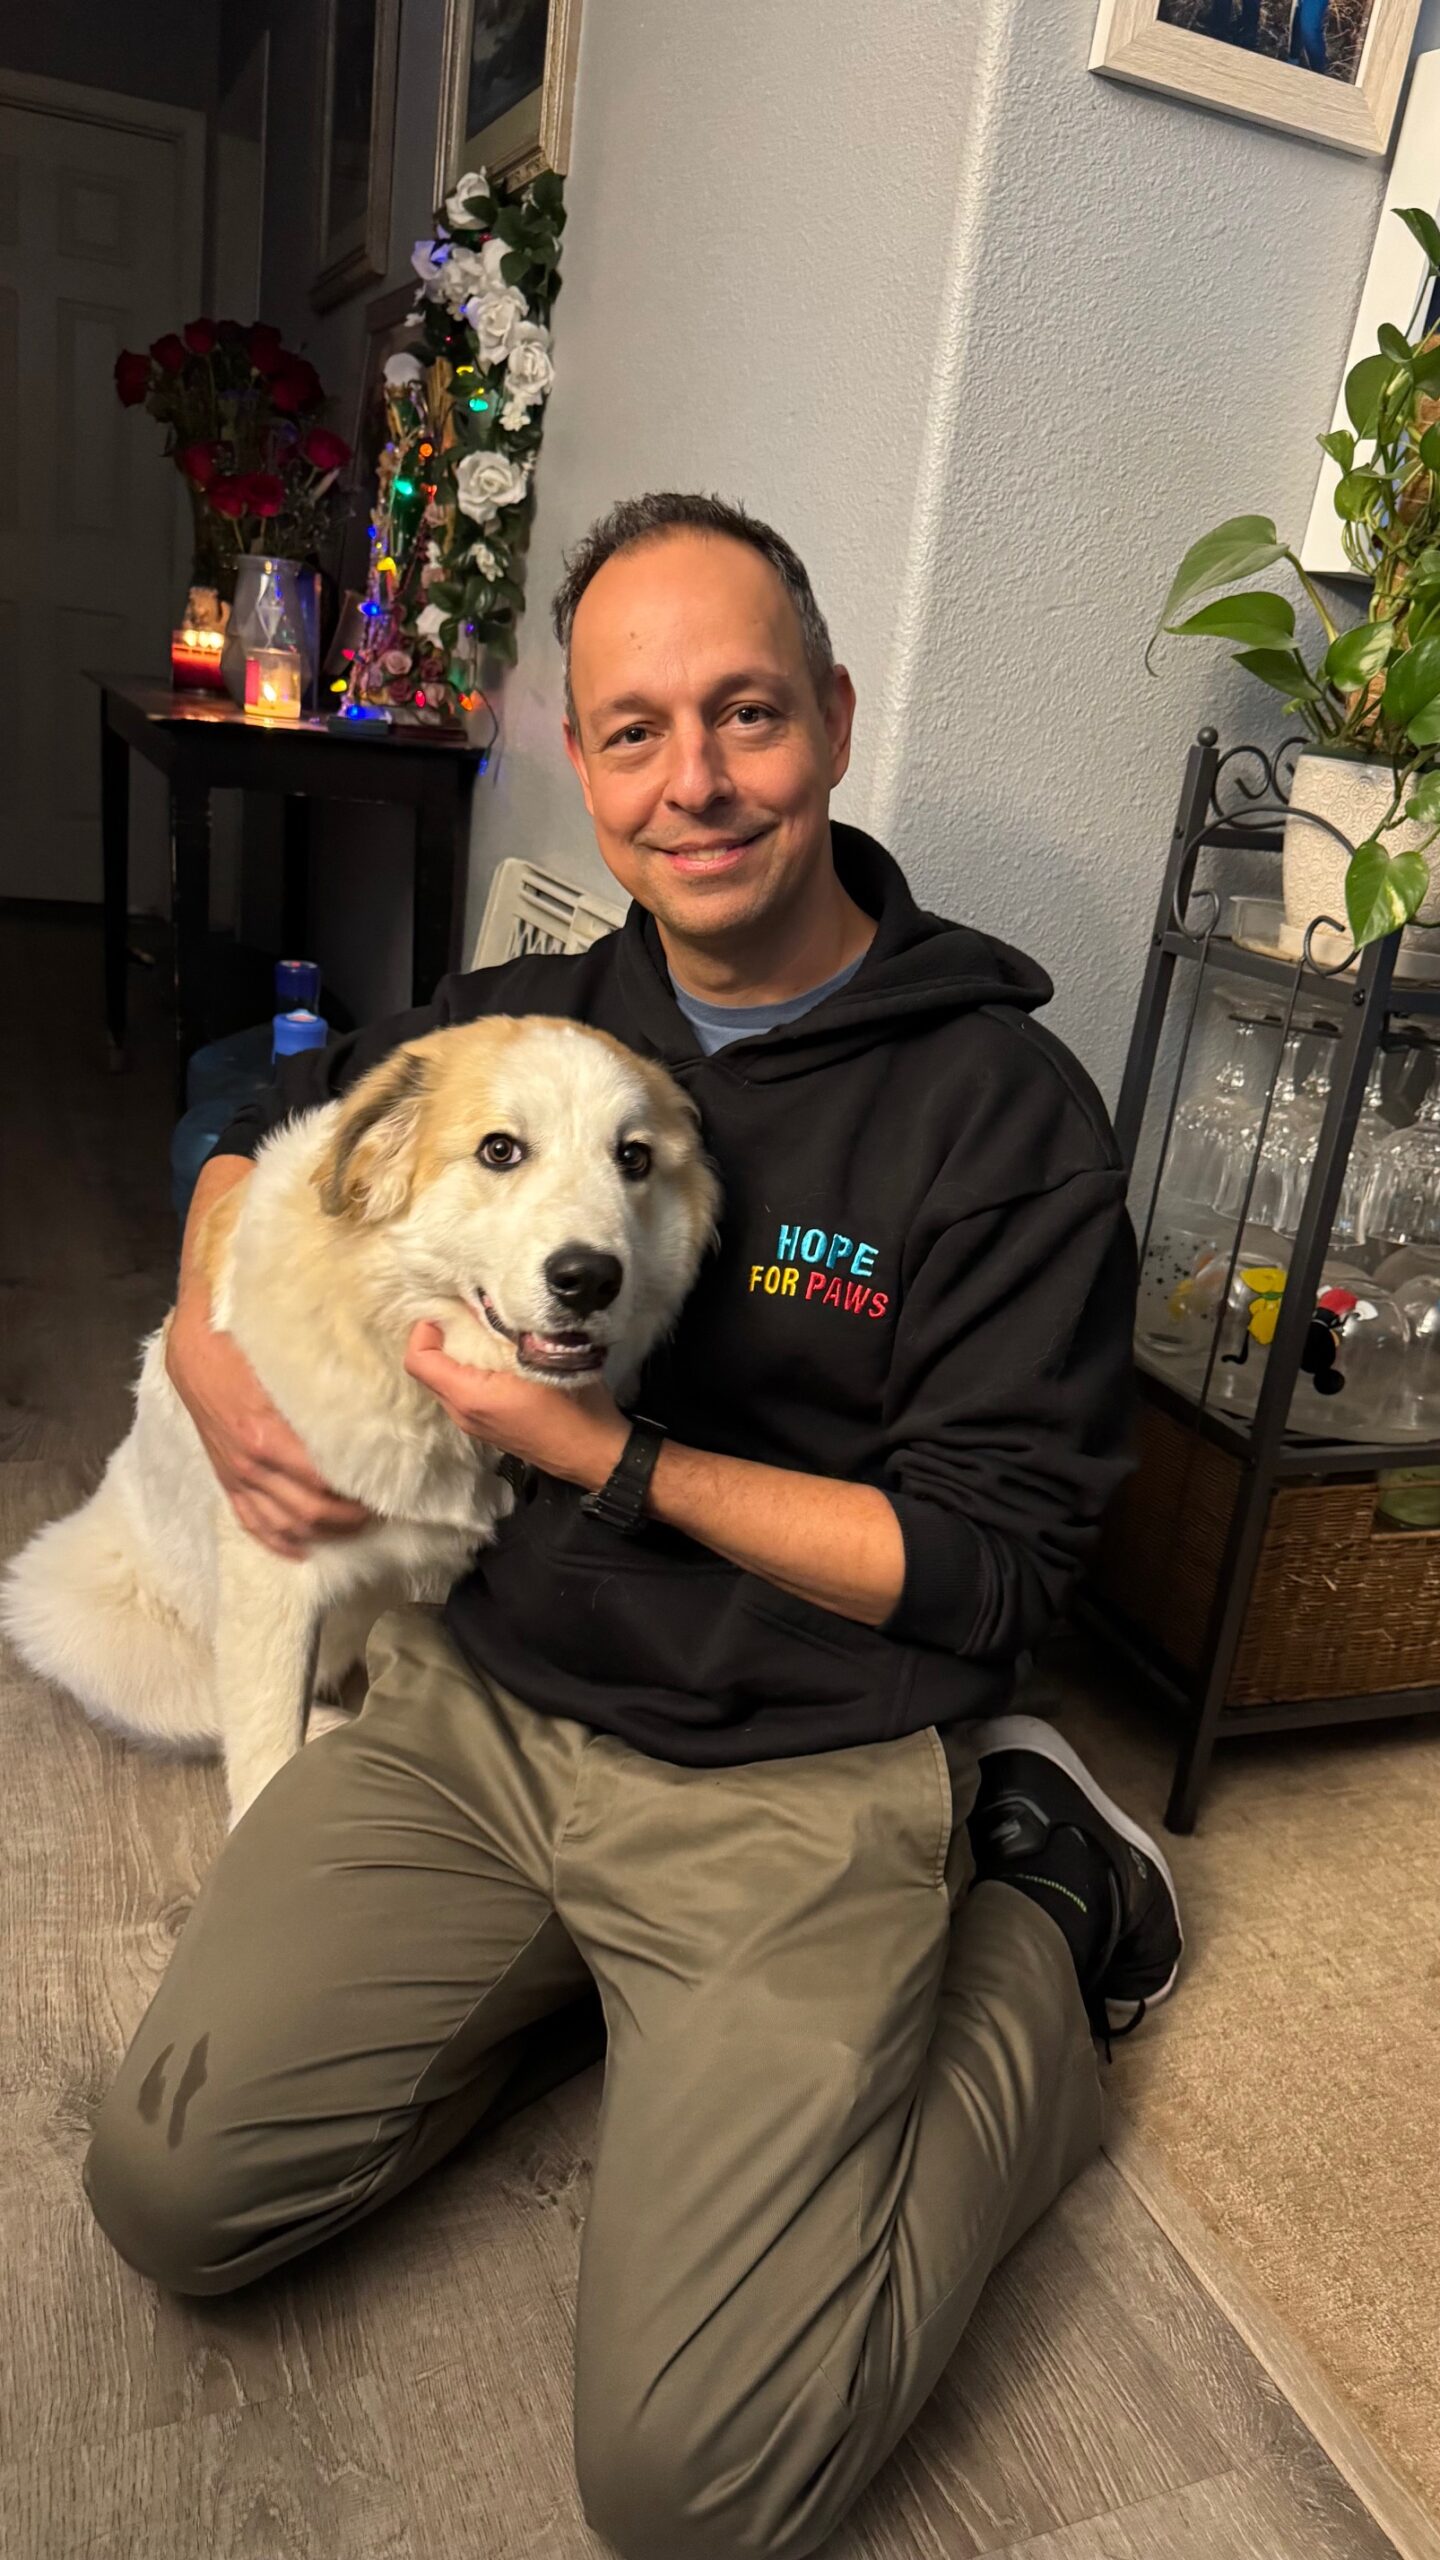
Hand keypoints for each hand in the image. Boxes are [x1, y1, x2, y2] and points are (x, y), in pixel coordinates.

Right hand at [166, 1296, 375, 1559]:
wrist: (194, 1353)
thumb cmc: (244, 1350)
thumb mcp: (286, 1367)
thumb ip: (323, 1392)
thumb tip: (371, 1403)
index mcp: (268, 1435)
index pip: (323, 1481)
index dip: (356, 1493)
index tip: (384, 1489)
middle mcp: (252, 1464)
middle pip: (309, 1512)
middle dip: (348, 1519)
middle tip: (378, 1512)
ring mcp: (237, 1477)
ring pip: (285, 1526)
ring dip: (322, 1534)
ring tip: (353, 1528)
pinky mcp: (226, 1481)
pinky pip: (252, 1523)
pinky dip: (279, 1542)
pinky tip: (303, 1549)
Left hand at [404, 1323, 628, 1489]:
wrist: (595, 1453)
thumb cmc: (575, 1408)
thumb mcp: (545, 1360)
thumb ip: (511, 1331)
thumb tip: (486, 1300)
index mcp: (471, 1397)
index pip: (419, 1362)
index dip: (423, 1331)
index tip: (446, 1310)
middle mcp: (464, 1414)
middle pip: (429, 1371)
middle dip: (440, 1339)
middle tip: (465, 1313)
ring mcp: (475, 1424)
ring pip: (447, 1383)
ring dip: (456, 1356)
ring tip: (484, 1331)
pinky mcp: (488, 1427)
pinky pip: (464, 1394)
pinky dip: (470, 1372)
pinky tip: (498, 1356)